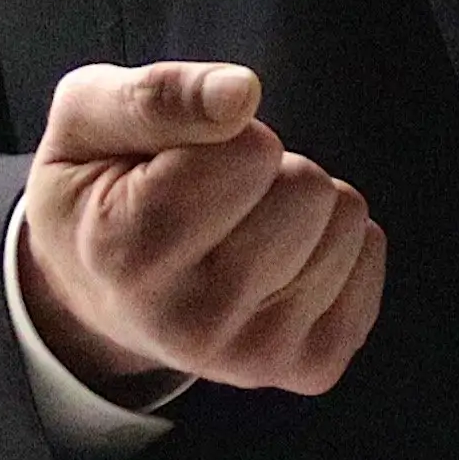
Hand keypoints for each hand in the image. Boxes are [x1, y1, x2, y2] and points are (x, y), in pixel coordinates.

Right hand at [20, 60, 383, 402]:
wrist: (104, 291)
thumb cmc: (99, 186)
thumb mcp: (89, 117)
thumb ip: (156, 95)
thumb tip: (241, 92)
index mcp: (126, 255)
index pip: (252, 151)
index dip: (224, 131)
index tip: (177, 161)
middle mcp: (193, 324)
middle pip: (308, 188)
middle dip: (268, 168)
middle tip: (210, 197)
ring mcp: (255, 356)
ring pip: (347, 219)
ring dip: (298, 204)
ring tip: (235, 229)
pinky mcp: (309, 367)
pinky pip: (369, 253)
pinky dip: (330, 240)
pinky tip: (272, 261)